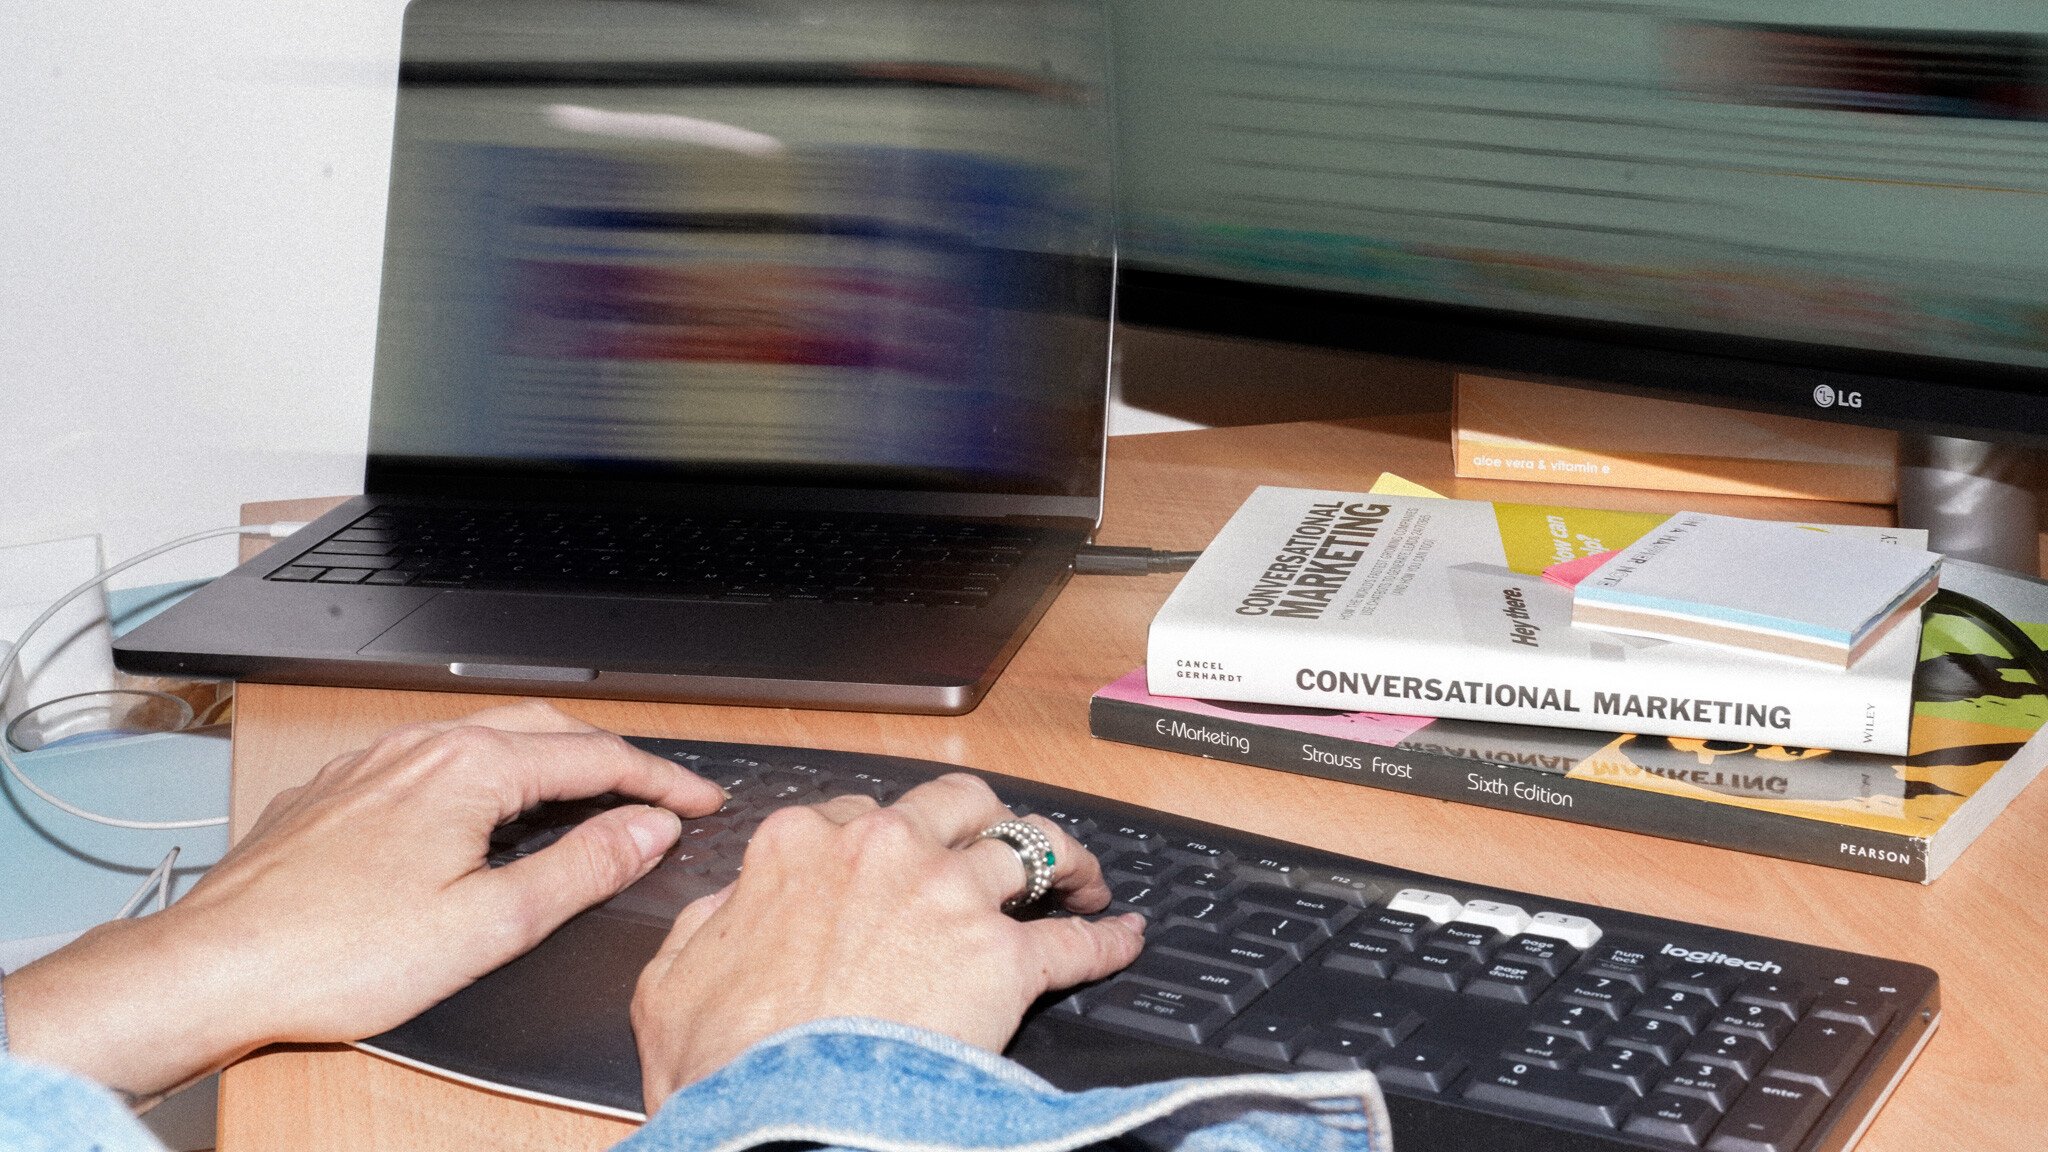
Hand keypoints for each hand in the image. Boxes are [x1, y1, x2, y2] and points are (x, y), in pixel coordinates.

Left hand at [3, 701, 723, 1100]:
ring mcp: (375, 762)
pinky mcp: (339, 788)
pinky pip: (435, 758)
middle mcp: (423, 748)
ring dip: (550, 759)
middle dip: (613, 758)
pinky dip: (488, 772)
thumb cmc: (336, 954)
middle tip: (659, 795)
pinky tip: (484, 810)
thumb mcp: (490, 924)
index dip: (661, 780)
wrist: (217, 966)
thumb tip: (646, 828)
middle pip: (547, 731)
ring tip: (588, 795)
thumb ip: (581, 868)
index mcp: (471, 770)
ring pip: (487, 737)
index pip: (597, 757)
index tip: (700, 801)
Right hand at [631, 773, 1145, 1110]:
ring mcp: (951, 897)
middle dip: (982, 818)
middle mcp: (885, 851)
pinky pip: (1076, 941)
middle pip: (958, 803)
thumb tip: (723, 910)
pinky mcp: (1007, 959)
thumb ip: (703, 928)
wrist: (785, 1113)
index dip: (889, 836)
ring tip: (1077, 876)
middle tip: (997, 844)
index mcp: (801, 849)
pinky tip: (1123, 938)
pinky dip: (1107, 939)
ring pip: (1030, 844)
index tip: (903, 857)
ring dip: (1059, 856)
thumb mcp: (672, 983)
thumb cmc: (730, 1062)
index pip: (861, 813)